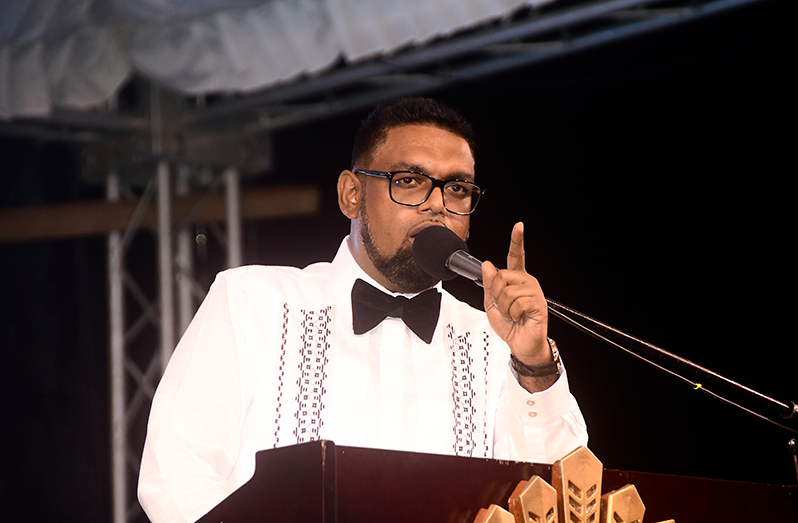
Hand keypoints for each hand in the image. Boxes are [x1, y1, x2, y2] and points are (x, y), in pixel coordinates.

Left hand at [482, 222, 550, 365]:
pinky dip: (513, 314)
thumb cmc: (510, 325)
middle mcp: (527, 282)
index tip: (519, 226)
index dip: (517, 241)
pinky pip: (517, 303)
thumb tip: (487, 265)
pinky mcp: (538, 304)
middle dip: (496, 294)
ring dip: (504, 307)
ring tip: (512, 315)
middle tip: (503, 307)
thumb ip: (488, 285)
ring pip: (508, 291)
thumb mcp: (492, 304)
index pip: (516, 256)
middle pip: (502, 276)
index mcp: (516, 279)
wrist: (521, 344)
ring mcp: (534, 292)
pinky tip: (519, 318)